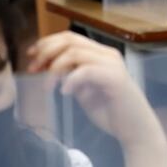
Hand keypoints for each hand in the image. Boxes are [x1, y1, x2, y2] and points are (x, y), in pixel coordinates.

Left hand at [27, 33, 163, 148]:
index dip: (47, 44)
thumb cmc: (111, 111)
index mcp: (100, 54)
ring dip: (54, 68)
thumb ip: (70, 75)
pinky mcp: (115, 78)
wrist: (135, 128)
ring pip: (74, 53)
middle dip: (46, 53)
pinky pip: (85, 71)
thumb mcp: (83, 89)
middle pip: (70, 40)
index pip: (70, 38)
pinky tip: (65, 93)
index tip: (31, 57)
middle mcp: (107, 55)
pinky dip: (70, 80)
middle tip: (34, 70)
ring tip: (47, 86)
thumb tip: (47, 66)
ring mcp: (112, 65)